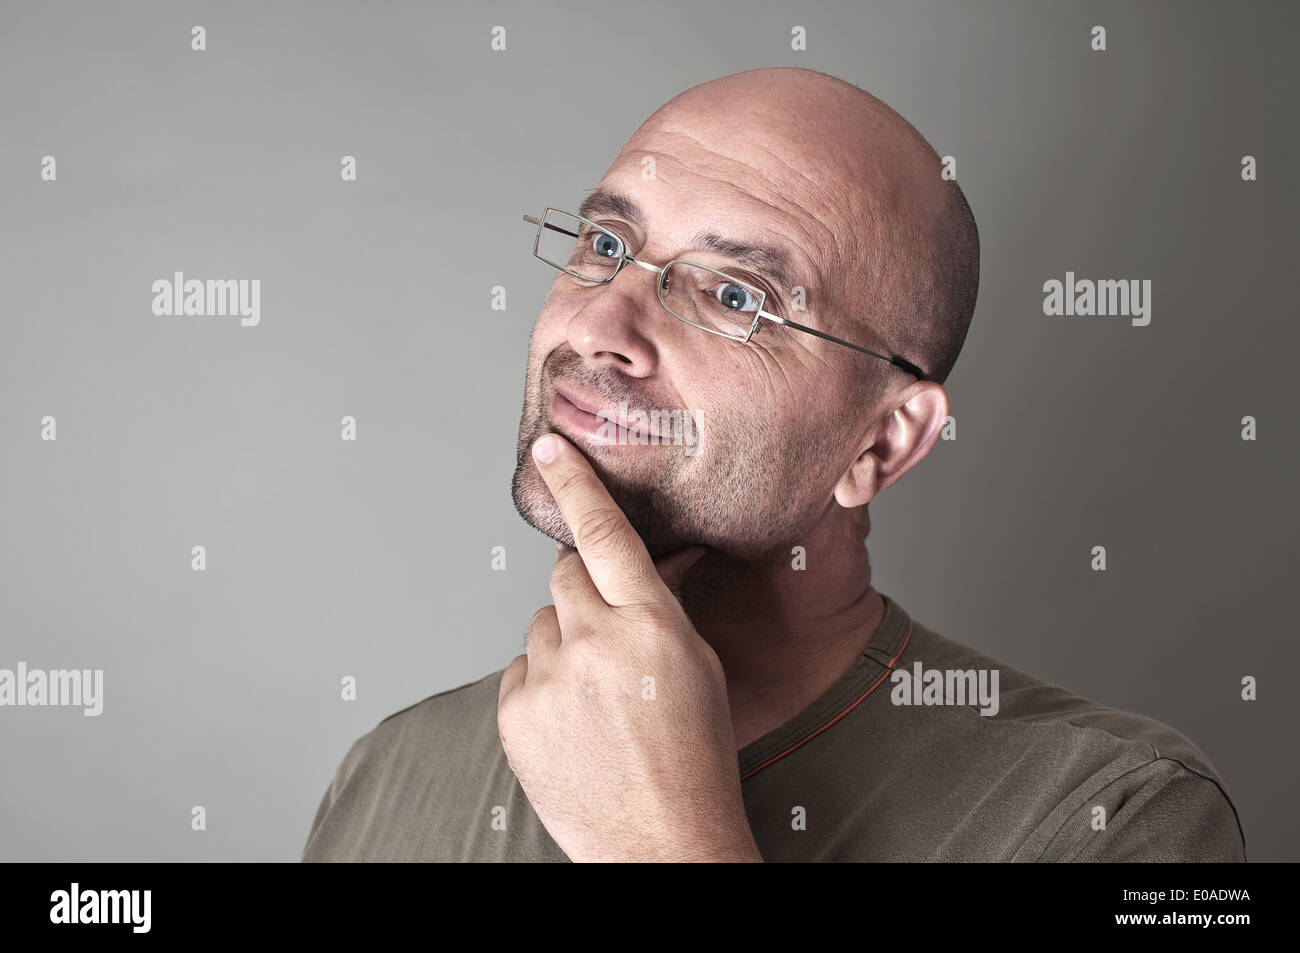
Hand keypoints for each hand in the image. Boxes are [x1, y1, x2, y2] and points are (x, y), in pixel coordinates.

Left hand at [497, 432, 762, 861]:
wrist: (661, 840)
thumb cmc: (695, 757)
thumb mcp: (699, 665)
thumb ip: (665, 604)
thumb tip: (656, 556)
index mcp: (651, 624)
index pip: (604, 532)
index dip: (576, 483)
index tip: (548, 449)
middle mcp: (595, 642)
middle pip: (565, 575)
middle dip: (585, 590)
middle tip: (607, 631)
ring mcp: (550, 679)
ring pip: (542, 625)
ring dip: (565, 642)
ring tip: (598, 694)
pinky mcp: (515, 713)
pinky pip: (521, 670)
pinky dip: (543, 684)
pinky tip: (575, 719)